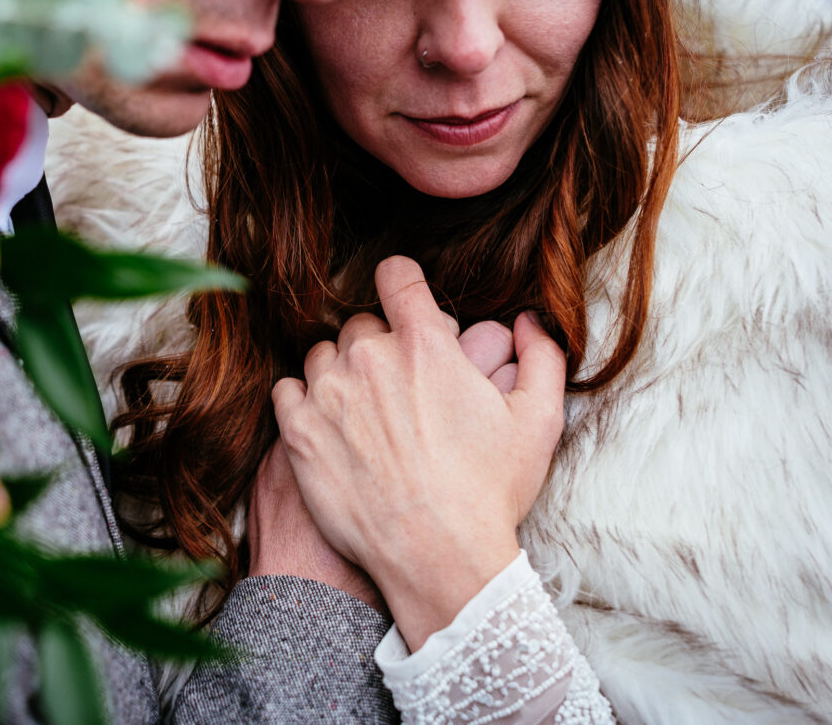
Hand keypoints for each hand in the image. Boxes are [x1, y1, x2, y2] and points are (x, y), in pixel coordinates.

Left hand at [272, 256, 565, 649]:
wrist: (437, 556)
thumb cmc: (489, 493)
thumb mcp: (538, 423)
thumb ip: (543, 358)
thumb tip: (531, 322)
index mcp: (425, 345)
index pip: (397, 276)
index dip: (402, 283)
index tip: (403, 300)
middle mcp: (370, 358)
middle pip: (361, 324)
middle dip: (379, 345)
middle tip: (399, 387)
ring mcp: (328, 393)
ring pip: (323, 354)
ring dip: (339, 372)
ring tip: (363, 411)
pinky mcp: (298, 430)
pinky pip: (287, 389)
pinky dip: (303, 400)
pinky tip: (327, 424)